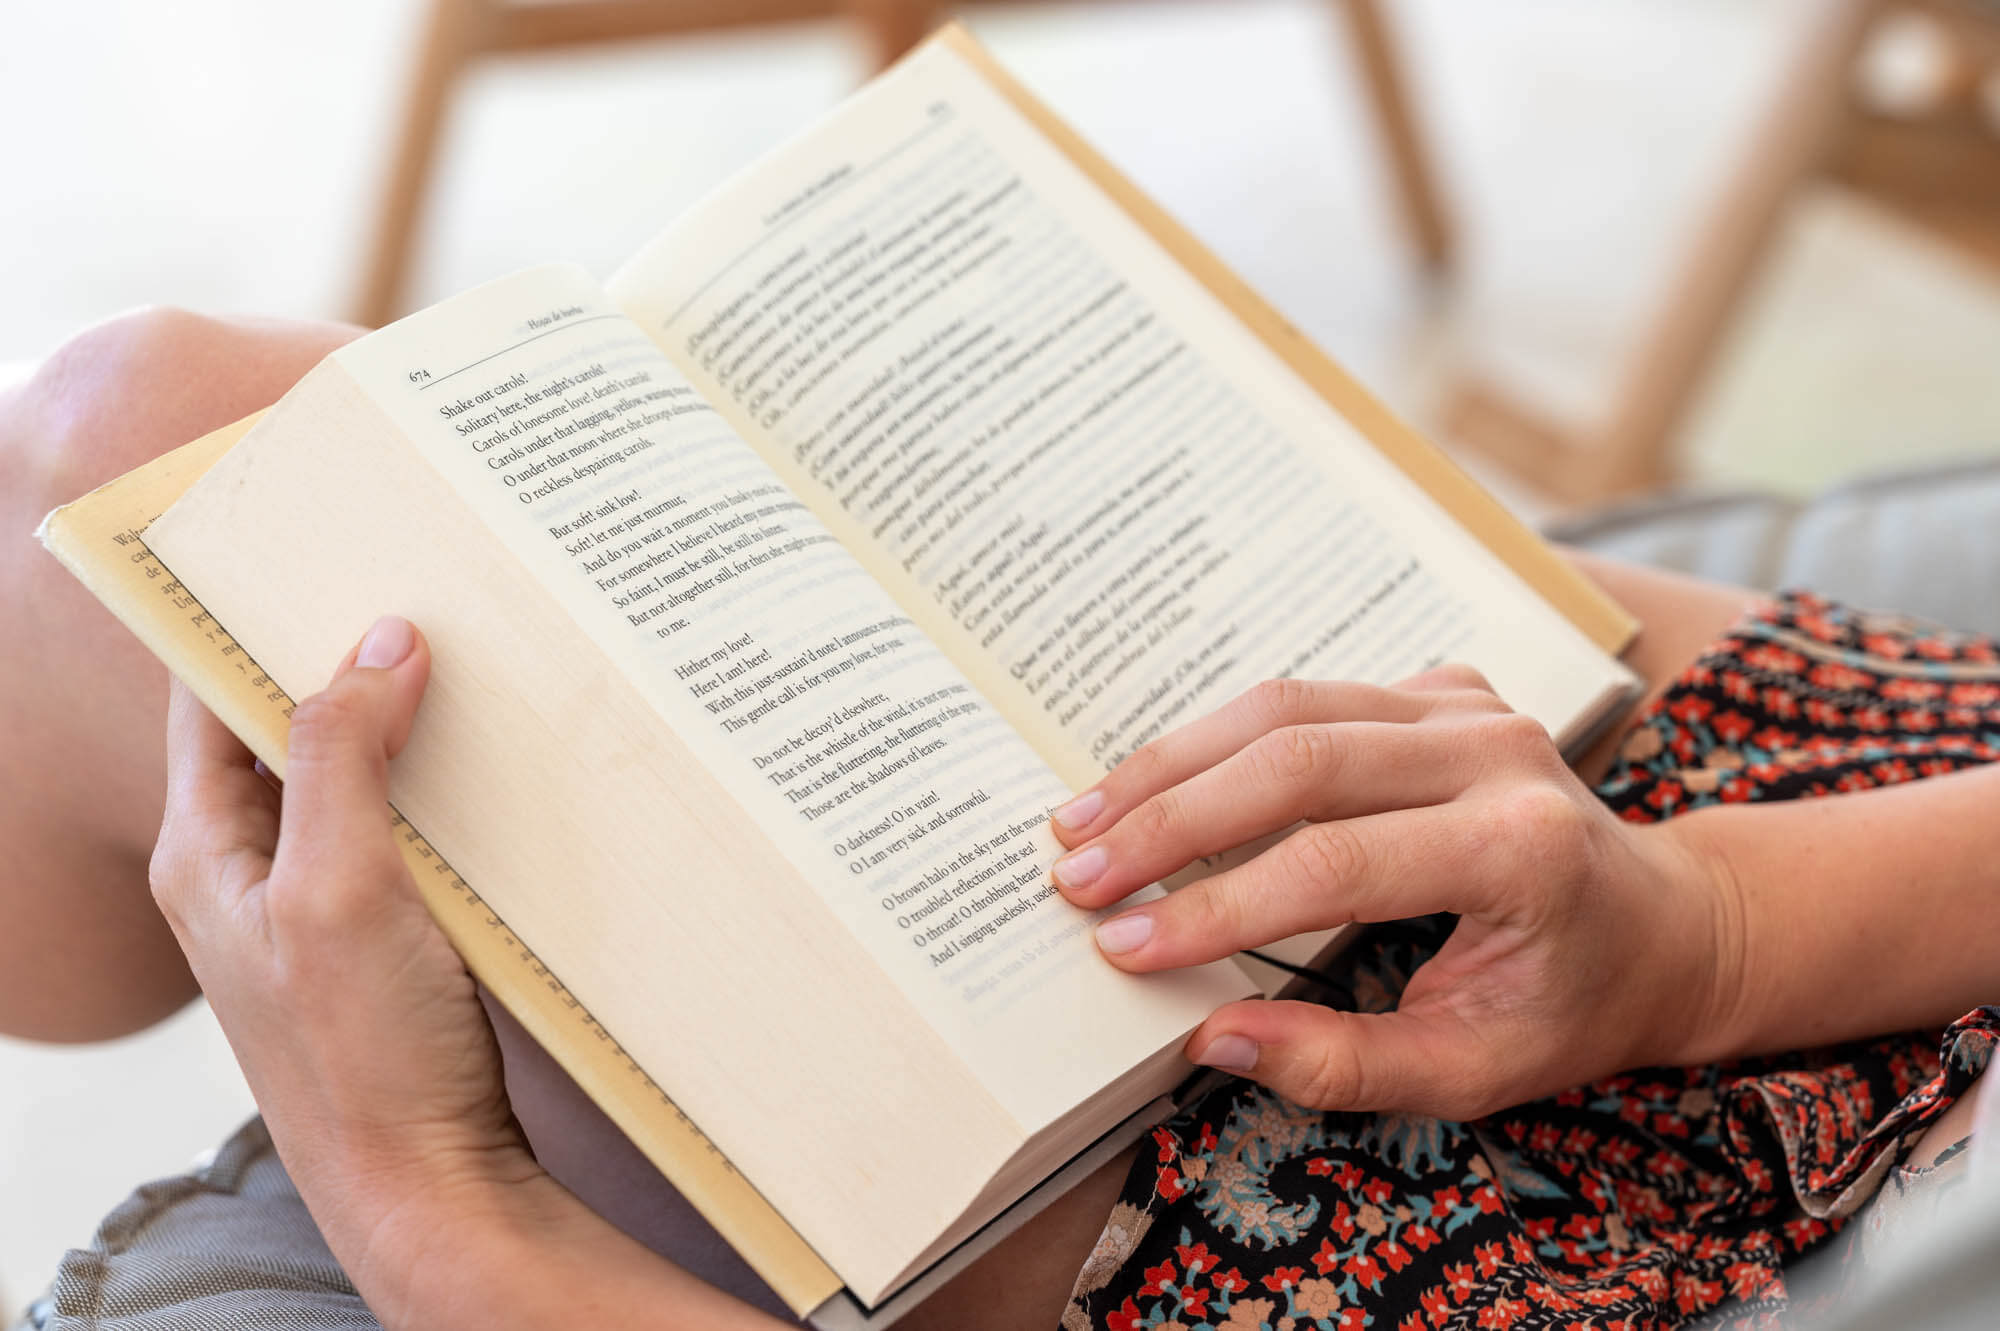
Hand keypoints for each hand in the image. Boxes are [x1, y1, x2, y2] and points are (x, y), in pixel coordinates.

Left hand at [152, 616, 793, 1328]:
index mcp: (209, 850)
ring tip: (477, 648)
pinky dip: (450, 780)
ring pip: (361, 772)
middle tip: (425, 580)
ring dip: (412, 717)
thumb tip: (379, 642)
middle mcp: (259, 867)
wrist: (427, 1184)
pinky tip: (505, 754)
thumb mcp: (338, 892)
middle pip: (291, 724)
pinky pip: (413, 824)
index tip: (317, 542)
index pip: (210, 696)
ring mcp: (328, 898)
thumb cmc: (361, 1058)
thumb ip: (344, 760)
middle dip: (351, 653)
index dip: (251, 616)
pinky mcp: (394, 928)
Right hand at [1048, 671, 1741, 1119]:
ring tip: (1084, 818)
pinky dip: (1219, 739)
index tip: (1121, 946)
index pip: (1331, 865)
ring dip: (1173, 762)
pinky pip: (1309, 696)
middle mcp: (1495, 752)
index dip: (1214, 907)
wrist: (1665, 923)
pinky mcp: (1440, 687)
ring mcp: (1468, 704)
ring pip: (1287, 704)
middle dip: (1167, 818)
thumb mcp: (1475, 1070)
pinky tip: (1155, 786)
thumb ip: (1347, 1066)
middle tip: (1075, 873)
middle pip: (1295, 758)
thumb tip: (1213, 1037)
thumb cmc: (1572, 1006)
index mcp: (1517, 848)